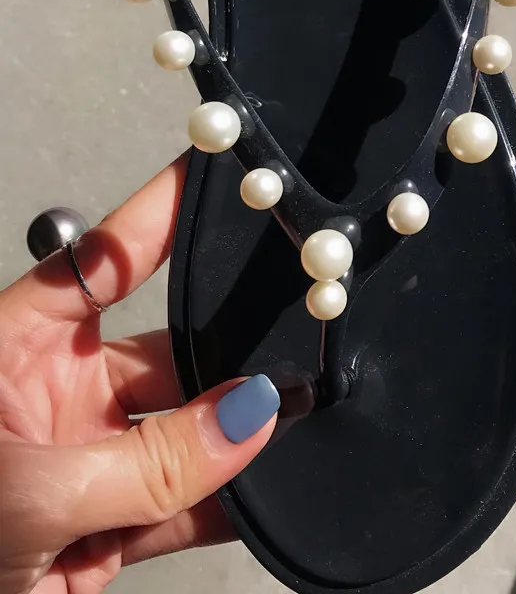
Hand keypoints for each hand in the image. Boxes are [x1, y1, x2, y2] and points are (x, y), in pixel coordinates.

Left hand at [0, 157, 279, 593]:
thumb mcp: (28, 492)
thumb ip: (150, 460)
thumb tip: (255, 415)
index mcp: (13, 352)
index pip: (101, 265)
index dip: (159, 217)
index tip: (217, 176)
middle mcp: (56, 396)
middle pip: (163, 353)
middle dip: (225, 350)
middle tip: (291, 329)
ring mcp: (88, 463)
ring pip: (186, 432)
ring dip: (237, 433)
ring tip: (299, 414)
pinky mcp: (110, 527)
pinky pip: (188, 503)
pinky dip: (232, 500)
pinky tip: (274, 487)